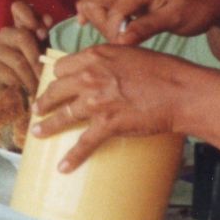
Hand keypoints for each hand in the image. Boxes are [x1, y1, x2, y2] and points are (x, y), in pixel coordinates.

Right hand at [0, 2, 55, 108]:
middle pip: (21, 36)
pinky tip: (28, 93)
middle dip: (37, 57)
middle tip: (46, 75)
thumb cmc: (28, 73)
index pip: (19, 8)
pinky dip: (22, 85)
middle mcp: (5, 36)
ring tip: (39, 89)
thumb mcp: (40, 55)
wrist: (4, 93)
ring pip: (17, 59)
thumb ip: (44, 39)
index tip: (42, 33)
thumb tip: (47, 19)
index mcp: (20, 28)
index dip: (29, 15)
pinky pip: (9, 74)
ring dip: (32, 77)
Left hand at [32, 45, 195, 170]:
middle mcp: (90, 77)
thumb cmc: (163, 70)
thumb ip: (107, 59)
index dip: (56, 77)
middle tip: (37, 108)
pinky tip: (62, 167)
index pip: (61, 68)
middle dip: (44, 101)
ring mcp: (97, 102)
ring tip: (38, 132)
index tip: (53, 84)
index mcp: (94, 57)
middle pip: (56, 90)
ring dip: (47, 126)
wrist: (181, 92)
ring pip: (64, 115)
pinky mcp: (108, 124)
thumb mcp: (129, 53)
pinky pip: (85, 143)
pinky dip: (72, 157)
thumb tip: (99, 65)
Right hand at [75, 0, 219, 44]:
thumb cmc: (198, 8)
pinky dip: (96, 11)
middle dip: (102, 25)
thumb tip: (120, 41)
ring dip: (95, 18)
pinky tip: (86, 23)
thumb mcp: (176, 19)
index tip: (122, 49)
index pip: (115, 9)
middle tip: (116, 44)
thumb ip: (146, 28)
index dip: (114, 32)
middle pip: (98, 1)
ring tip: (106, 36)